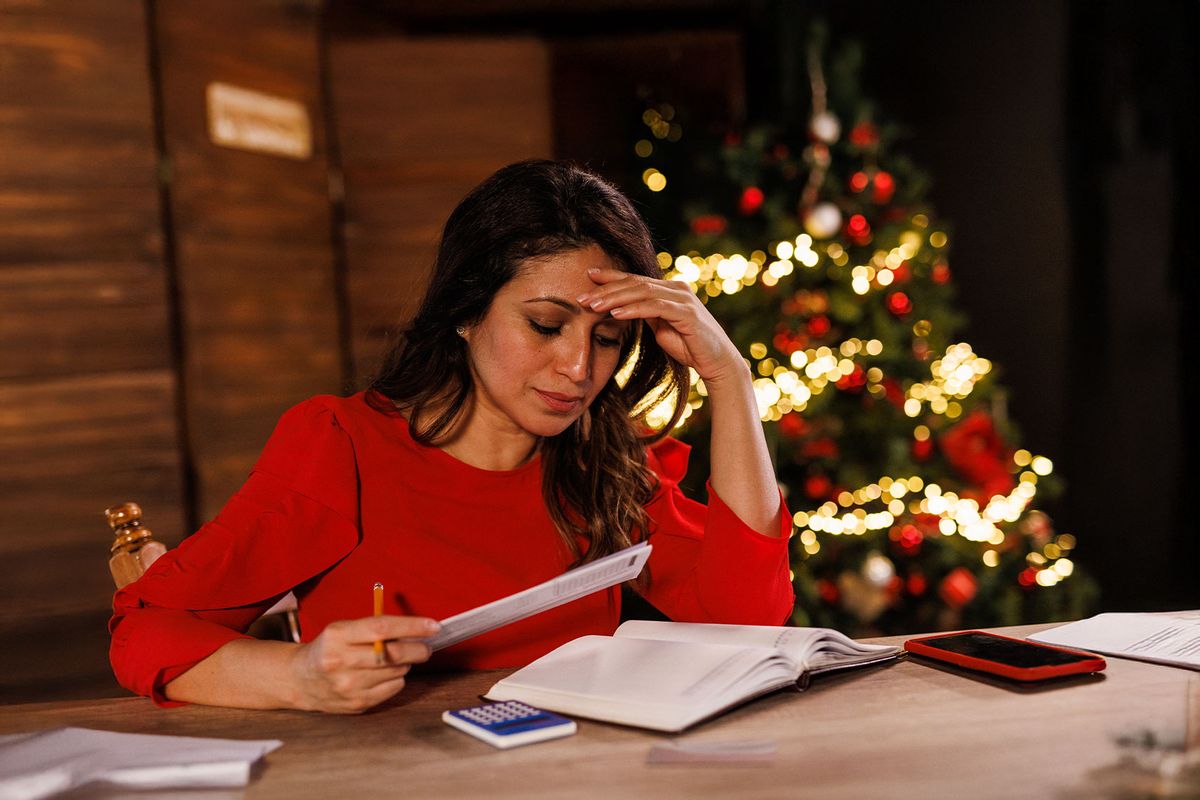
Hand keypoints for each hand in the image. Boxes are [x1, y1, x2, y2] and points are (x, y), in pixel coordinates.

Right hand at [287, 615, 438, 712]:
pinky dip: (396, 679)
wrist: (300, 680)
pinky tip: (384, 675)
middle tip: (427, 646)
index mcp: (338, 635)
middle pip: (393, 654)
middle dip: (418, 649)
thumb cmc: (329, 648)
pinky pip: (392, 688)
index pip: (382, 628)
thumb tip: (416, 630)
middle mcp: (341, 661)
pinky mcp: (356, 704)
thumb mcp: (343, 629)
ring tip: (395, 659)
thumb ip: (374, 628)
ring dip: (405, 664)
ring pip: (397, 672)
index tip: (433, 626)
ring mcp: (348, 686)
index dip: (412, 626)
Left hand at [577, 269, 744, 384]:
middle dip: (606, 289)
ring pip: (642, 292)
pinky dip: (634, 309)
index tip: (587, 277)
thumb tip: (623, 309)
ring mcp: (683, 299)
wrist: (718, 363)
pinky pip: (655, 307)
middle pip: (635, 283)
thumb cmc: (690, 348)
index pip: (635, 279)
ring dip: (614, 298)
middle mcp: (677, 289)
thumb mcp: (662, 328)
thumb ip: (647, 314)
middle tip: (581, 296)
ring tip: (592, 306)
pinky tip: (616, 314)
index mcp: (670, 290)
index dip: (611, 277)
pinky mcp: (687, 313)